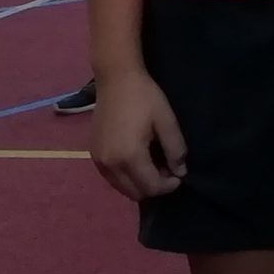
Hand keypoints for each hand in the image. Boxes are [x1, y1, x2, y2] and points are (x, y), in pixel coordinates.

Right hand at [90, 70, 186, 201]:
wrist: (116, 80)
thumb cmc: (145, 97)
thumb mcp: (166, 121)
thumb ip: (175, 149)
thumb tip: (180, 172)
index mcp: (129, 156)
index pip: (151, 187)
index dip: (169, 186)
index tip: (179, 174)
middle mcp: (110, 164)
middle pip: (135, 193)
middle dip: (154, 187)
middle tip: (167, 169)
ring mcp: (98, 161)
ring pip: (122, 188)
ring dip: (139, 184)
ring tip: (154, 165)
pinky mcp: (93, 155)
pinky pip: (111, 178)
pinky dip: (126, 178)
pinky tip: (137, 161)